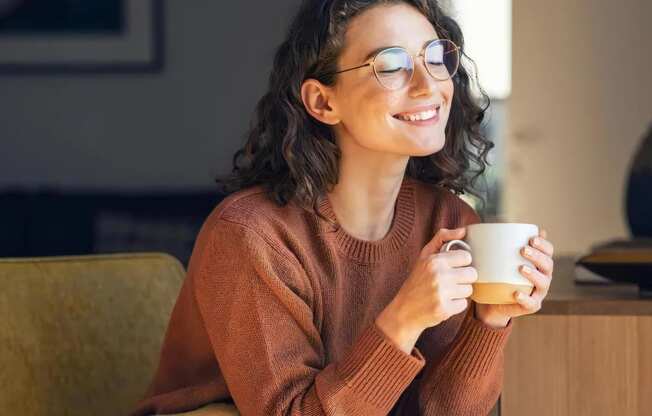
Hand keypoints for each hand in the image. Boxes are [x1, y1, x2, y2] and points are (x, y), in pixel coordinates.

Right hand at [375, 227, 477, 352]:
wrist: (403, 311)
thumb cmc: (416, 281)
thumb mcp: (424, 256)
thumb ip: (442, 238)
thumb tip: (463, 230)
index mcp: (434, 260)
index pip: (467, 257)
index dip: (461, 263)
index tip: (452, 268)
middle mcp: (438, 275)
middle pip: (472, 274)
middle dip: (463, 279)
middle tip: (450, 282)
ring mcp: (441, 293)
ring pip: (469, 290)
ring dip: (460, 292)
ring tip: (445, 293)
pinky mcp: (444, 309)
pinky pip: (464, 304)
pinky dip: (455, 305)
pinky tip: (443, 303)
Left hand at [475, 228, 554, 326]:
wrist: (494, 301)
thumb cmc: (500, 275)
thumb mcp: (501, 259)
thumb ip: (504, 244)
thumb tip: (503, 225)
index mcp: (539, 264)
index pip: (548, 251)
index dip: (544, 244)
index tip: (532, 238)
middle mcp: (543, 277)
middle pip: (547, 265)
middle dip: (537, 256)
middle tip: (523, 250)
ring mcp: (538, 292)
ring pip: (543, 283)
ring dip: (534, 275)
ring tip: (521, 268)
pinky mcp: (531, 306)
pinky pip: (531, 303)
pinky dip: (525, 299)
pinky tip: (516, 293)